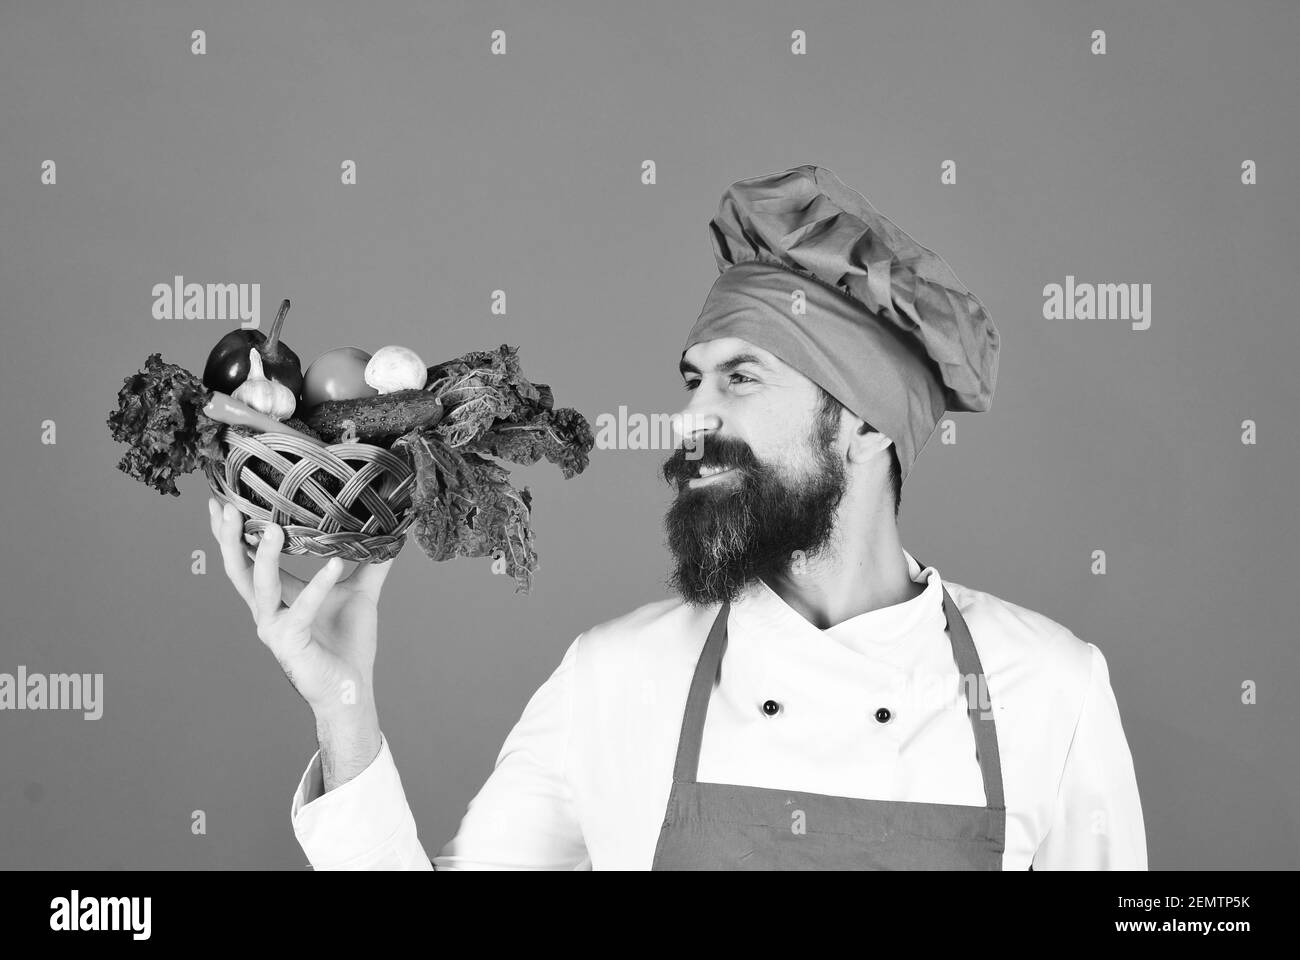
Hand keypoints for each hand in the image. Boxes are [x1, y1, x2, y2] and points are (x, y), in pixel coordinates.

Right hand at [207, 497, 394, 726]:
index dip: (232, 532)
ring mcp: (273, 627)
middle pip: (237, 568)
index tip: (223, 498)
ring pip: (258, 586)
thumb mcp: (360, 592)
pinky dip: (318, 586)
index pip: (246, 557)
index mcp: (277, 595)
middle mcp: (267, 609)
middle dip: (229, 537)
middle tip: (229, 505)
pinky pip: (301, 610)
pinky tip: (335, 566)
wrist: (352, 689)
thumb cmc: (349, 644)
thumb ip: (371, 561)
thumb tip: (390, 530)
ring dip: (264, 556)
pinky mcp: (289, 643)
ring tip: (272, 528)